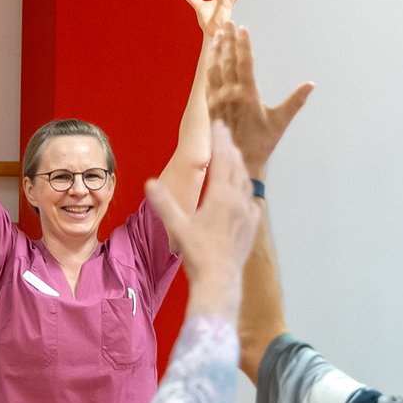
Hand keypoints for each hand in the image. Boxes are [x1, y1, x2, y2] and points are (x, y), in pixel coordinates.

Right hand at [145, 126, 260, 314]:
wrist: (220, 278)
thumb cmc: (198, 253)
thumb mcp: (177, 226)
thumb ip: (164, 203)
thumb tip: (150, 183)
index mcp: (221, 196)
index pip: (222, 159)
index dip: (220, 140)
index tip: (218, 124)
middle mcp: (238, 200)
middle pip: (237, 165)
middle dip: (230, 147)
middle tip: (225, 132)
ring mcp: (248, 212)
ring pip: (245, 181)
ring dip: (238, 165)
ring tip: (233, 155)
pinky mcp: (252, 225)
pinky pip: (250, 200)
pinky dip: (244, 188)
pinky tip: (242, 191)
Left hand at [206, 23, 312, 174]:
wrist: (239, 161)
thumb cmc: (262, 142)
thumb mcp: (280, 121)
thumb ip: (295, 101)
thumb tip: (311, 84)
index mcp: (247, 95)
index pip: (244, 63)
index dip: (243, 44)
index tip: (242, 29)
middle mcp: (230, 95)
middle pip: (228, 62)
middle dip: (227, 41)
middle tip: (227, 23)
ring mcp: (218, 101)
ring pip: (215, 70)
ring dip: (217, 51)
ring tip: (217, 35)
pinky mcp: (211, 108)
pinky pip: (209, 83)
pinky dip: (210, 68)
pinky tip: (210, 59)